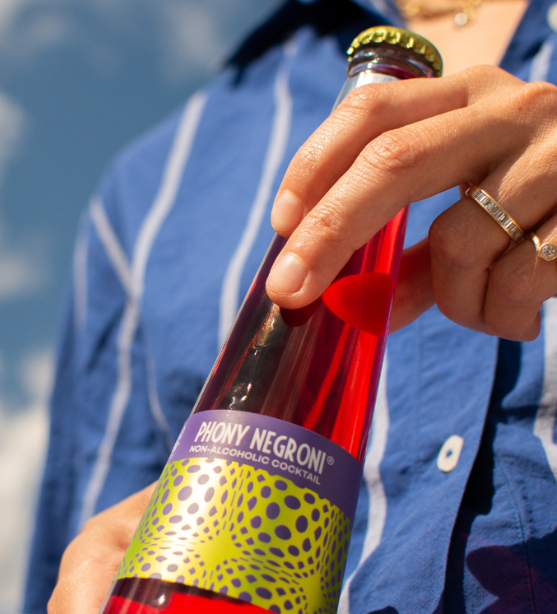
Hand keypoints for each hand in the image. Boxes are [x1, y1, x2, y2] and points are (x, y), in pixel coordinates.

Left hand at [266, 66, 556, 340]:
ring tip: (479, 306)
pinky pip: (509, 283)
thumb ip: (414, 252)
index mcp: (467, 97)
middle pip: (392, 163)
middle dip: (328, 234)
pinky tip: (516, 314)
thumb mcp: (474, 210)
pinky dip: (496, 317)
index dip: (313, 168)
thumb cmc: (545, 205)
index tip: (280, 225)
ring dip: (449, 300)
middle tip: (289, 291)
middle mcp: (510, 109)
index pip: (371, 112)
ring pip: (456, 243)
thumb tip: (350, 304)